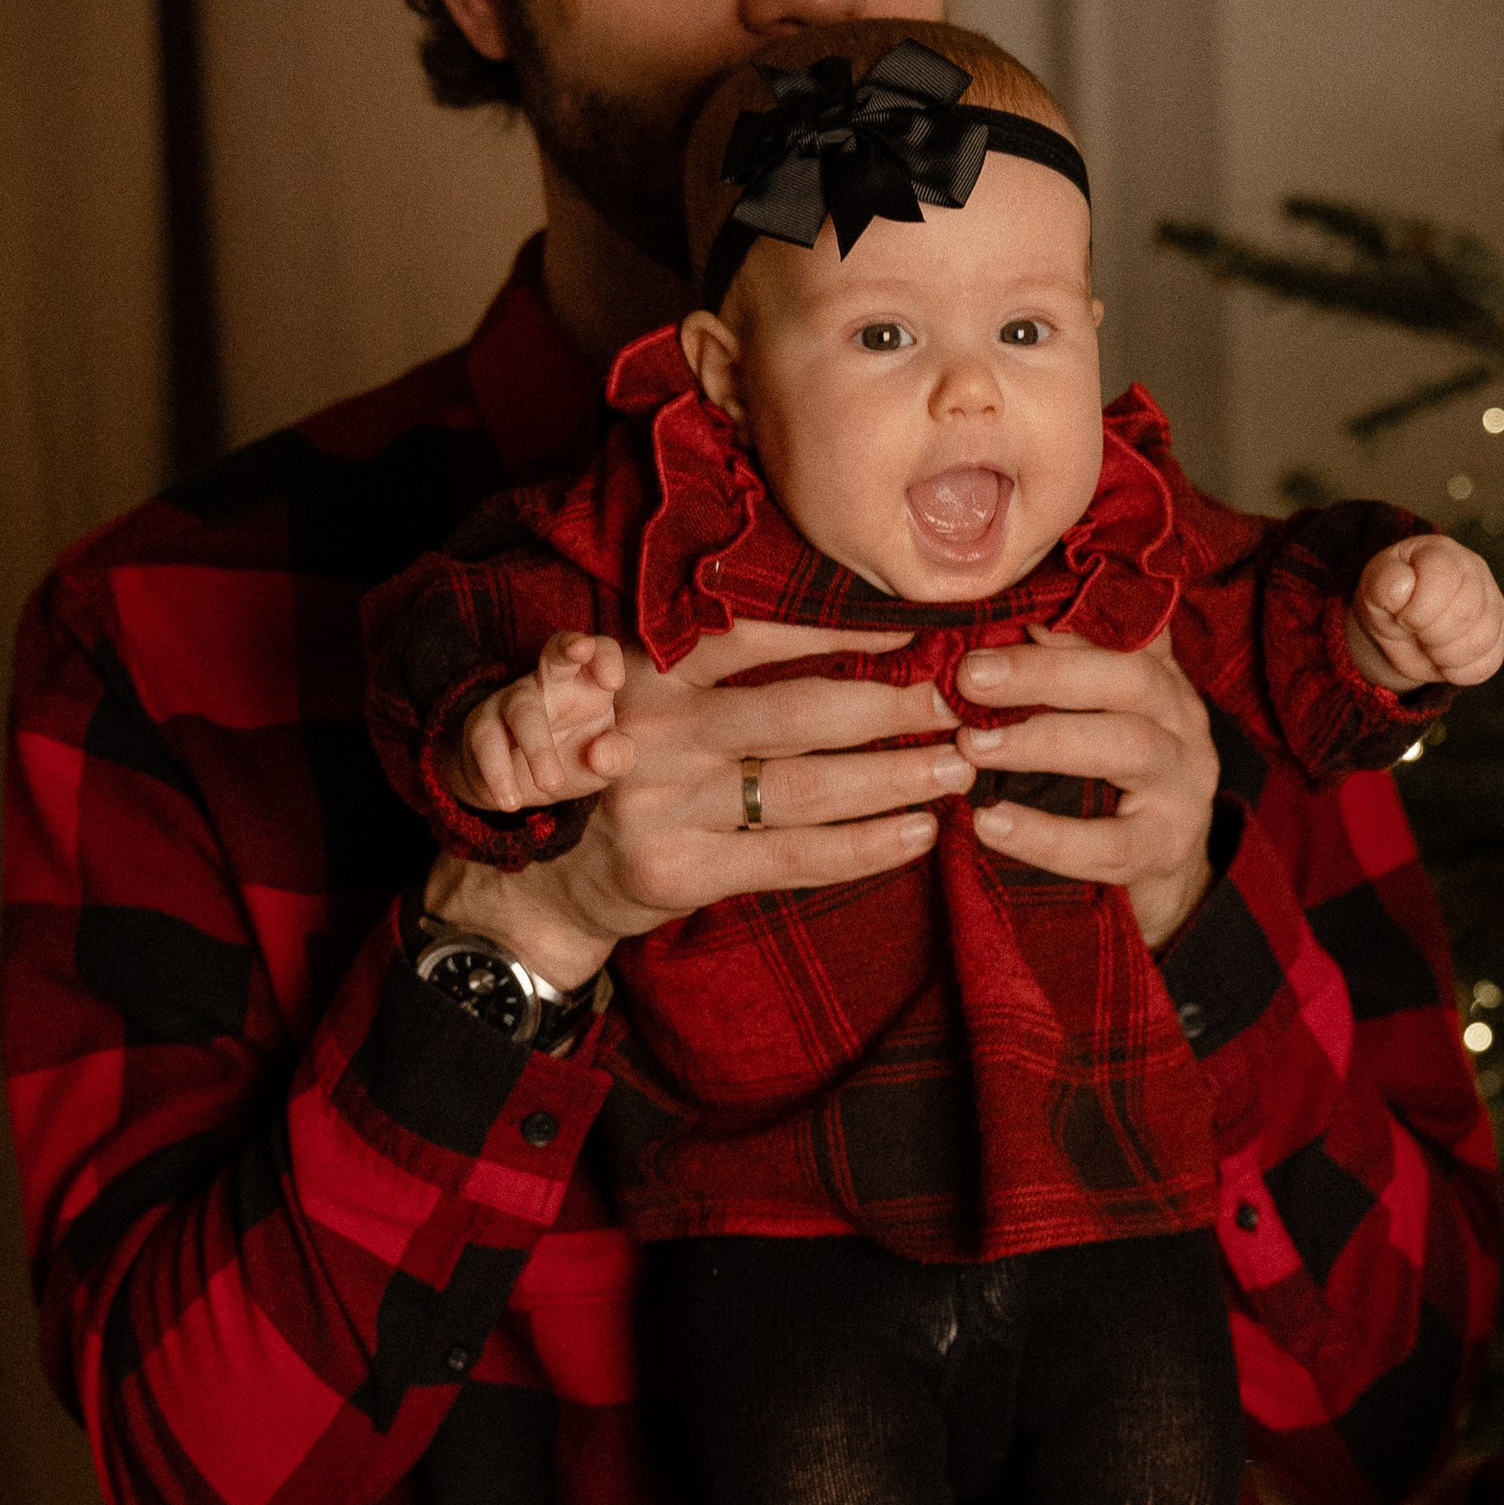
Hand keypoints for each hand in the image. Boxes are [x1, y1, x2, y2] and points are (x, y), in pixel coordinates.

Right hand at [419, 615, 972, 988]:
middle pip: (797, 714)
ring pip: (806, 788)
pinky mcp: (678, 871)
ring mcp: (662, 805)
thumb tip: (848, 636)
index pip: (753, 637)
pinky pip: (793, 858)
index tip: (915, 628)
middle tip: (963, 702)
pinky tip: (920, 834)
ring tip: (960, 766)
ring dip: (896, 777)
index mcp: (646, 673)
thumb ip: (716, 672)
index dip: (837, 629)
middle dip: (892, 708)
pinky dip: (864, 847)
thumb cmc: (621, 772)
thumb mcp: (644, 702)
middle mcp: (651, 732)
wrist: (539, 876)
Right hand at [454, 631, 626, 810]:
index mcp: (587, 684)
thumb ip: (617, 758)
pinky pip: (487, 744)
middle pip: (555, 653)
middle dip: (567, 647)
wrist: (519, 785)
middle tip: (580, 649)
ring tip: (552, 785)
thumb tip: (602, 754)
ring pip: (522, 709)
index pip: (599, 652)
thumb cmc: (574, 759)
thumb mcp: (604, 765)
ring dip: (537, 747)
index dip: (605, 656)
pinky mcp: (482, 727)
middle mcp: (550, 683)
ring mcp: (513, 701)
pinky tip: (511, 802)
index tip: (613, 682)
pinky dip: (499, 774)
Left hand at [953, 629, 1220, 951]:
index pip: (1128, 633)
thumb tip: (996, 624)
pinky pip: (1109, 843)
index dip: (1073, 623)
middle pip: (1131, 679)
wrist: (1166, 871)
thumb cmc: (1115, 781)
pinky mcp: (1167, 848)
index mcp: (1163, 680)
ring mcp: (1184, 787)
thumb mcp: (1102, 718)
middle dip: (1046, 673)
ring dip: (1043, 742)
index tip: (1011, 615)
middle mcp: (1184, 722)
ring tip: (973, 746)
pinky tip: (990, 822)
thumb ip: (1068, 673)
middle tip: (971, 677)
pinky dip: (1046, 835)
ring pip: (1128, 748)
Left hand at [1345, 534, 1503, 691]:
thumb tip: (1402, 586)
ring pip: (1480, 641)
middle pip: (1465, 614)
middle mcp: (1475, 572)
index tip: (1403, 617)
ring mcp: (1492, 603)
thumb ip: (1385, 581)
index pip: (1443, 578)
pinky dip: (1458, 672)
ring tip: (1428, 645)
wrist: (1402, 624)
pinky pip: (1488, 663)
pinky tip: (1442, 659)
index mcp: (1441, 552)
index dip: (1418, 609)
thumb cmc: (1390, 599)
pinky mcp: (1498, 636)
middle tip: (1415, 632)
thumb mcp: (1375, 587)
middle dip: (1430, 635)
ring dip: (1444, 655)